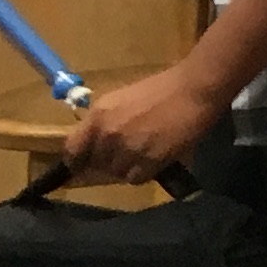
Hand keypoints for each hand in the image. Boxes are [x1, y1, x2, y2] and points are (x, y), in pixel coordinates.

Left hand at [61, 62, 220, 183]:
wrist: (194, 90)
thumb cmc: (161, 88)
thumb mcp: (121, 99)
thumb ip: (105, 120)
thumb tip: (98, 141)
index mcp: (98, 116)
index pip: (72, 149)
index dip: (76, 160)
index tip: (82, 165)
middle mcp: (108, 134)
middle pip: (97, 163)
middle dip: (108, 161)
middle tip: (125, 155)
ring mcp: (129, 148)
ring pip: (117, 172)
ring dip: (127, 168)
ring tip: (143, 157)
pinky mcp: (150, 160)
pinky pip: (136, 178)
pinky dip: (143, 174)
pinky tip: (153, 162)